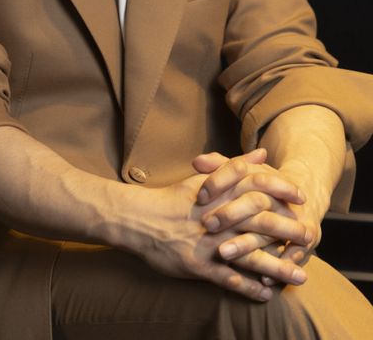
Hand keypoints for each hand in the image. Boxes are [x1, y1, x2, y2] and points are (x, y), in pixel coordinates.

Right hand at [129, 150, 307, 302]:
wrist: (137, 219)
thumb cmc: (172, 199)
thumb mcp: (202, 178)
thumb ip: (234, 166)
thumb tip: (262, 153)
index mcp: (216, 193)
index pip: (254, 186)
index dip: (280, 191)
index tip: (301, 197)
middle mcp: (215, 216)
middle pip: (257, 221)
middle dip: (286, 231)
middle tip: (309, 237)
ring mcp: (207, 242)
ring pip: (248, 255)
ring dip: (276, 267)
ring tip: (298, 277)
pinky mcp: (198, 264)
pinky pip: (228, 278)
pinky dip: (249, 287)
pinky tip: (267, 293)